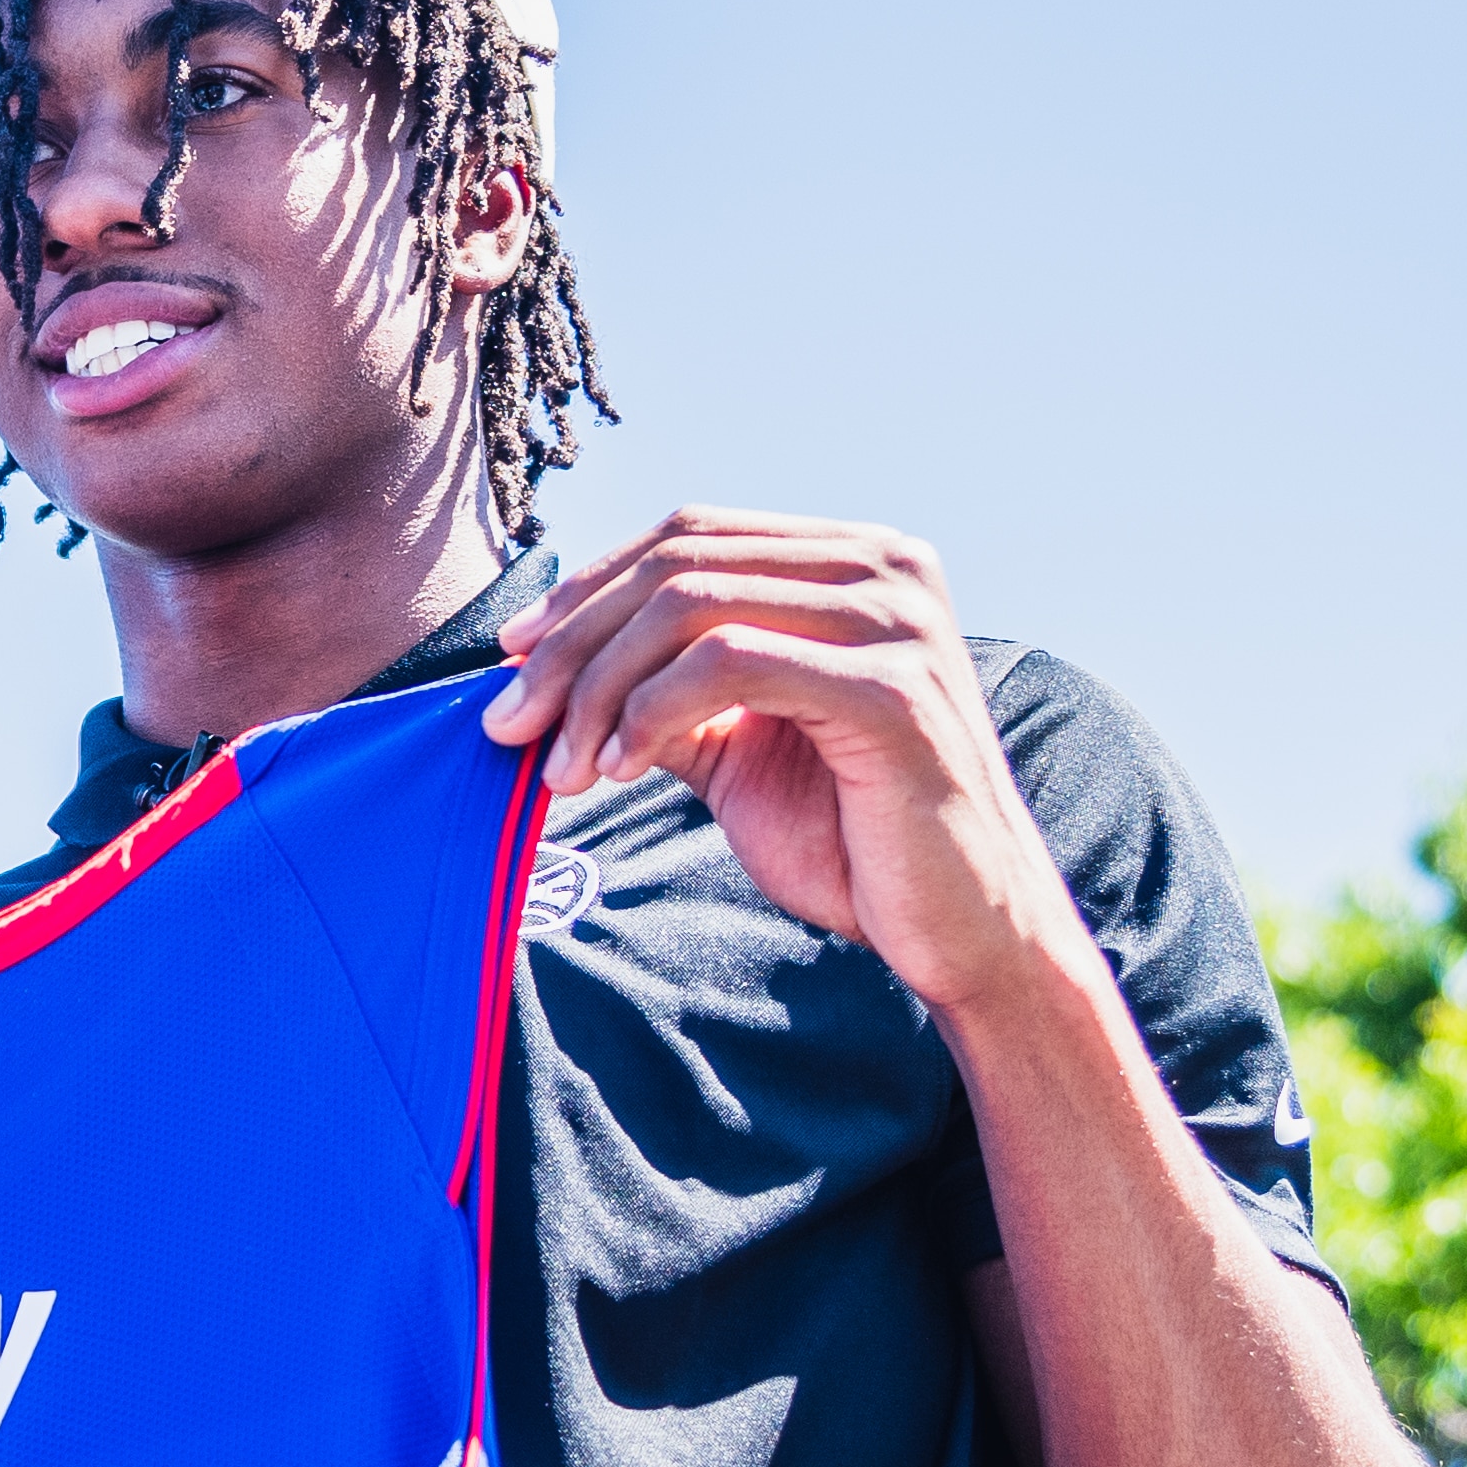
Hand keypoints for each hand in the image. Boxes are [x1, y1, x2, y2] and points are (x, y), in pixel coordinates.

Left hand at [485, 507, 1088, 1020]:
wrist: (957, 929)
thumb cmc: (854, 840)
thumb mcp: (739, 747)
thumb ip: (666, 692)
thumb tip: (550, 665)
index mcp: (854, 563)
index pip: (689, 536)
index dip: (585, 591)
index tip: (512, 659)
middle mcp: (886, 568)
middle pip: (678, 563)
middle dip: (572, 644)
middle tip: (510, 723)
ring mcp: (896, 620)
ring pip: (691, 605)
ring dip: (599, 687)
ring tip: (563, 767)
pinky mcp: (891, 688)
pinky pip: (729, 663)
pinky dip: (649, 713)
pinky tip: (619, 770)